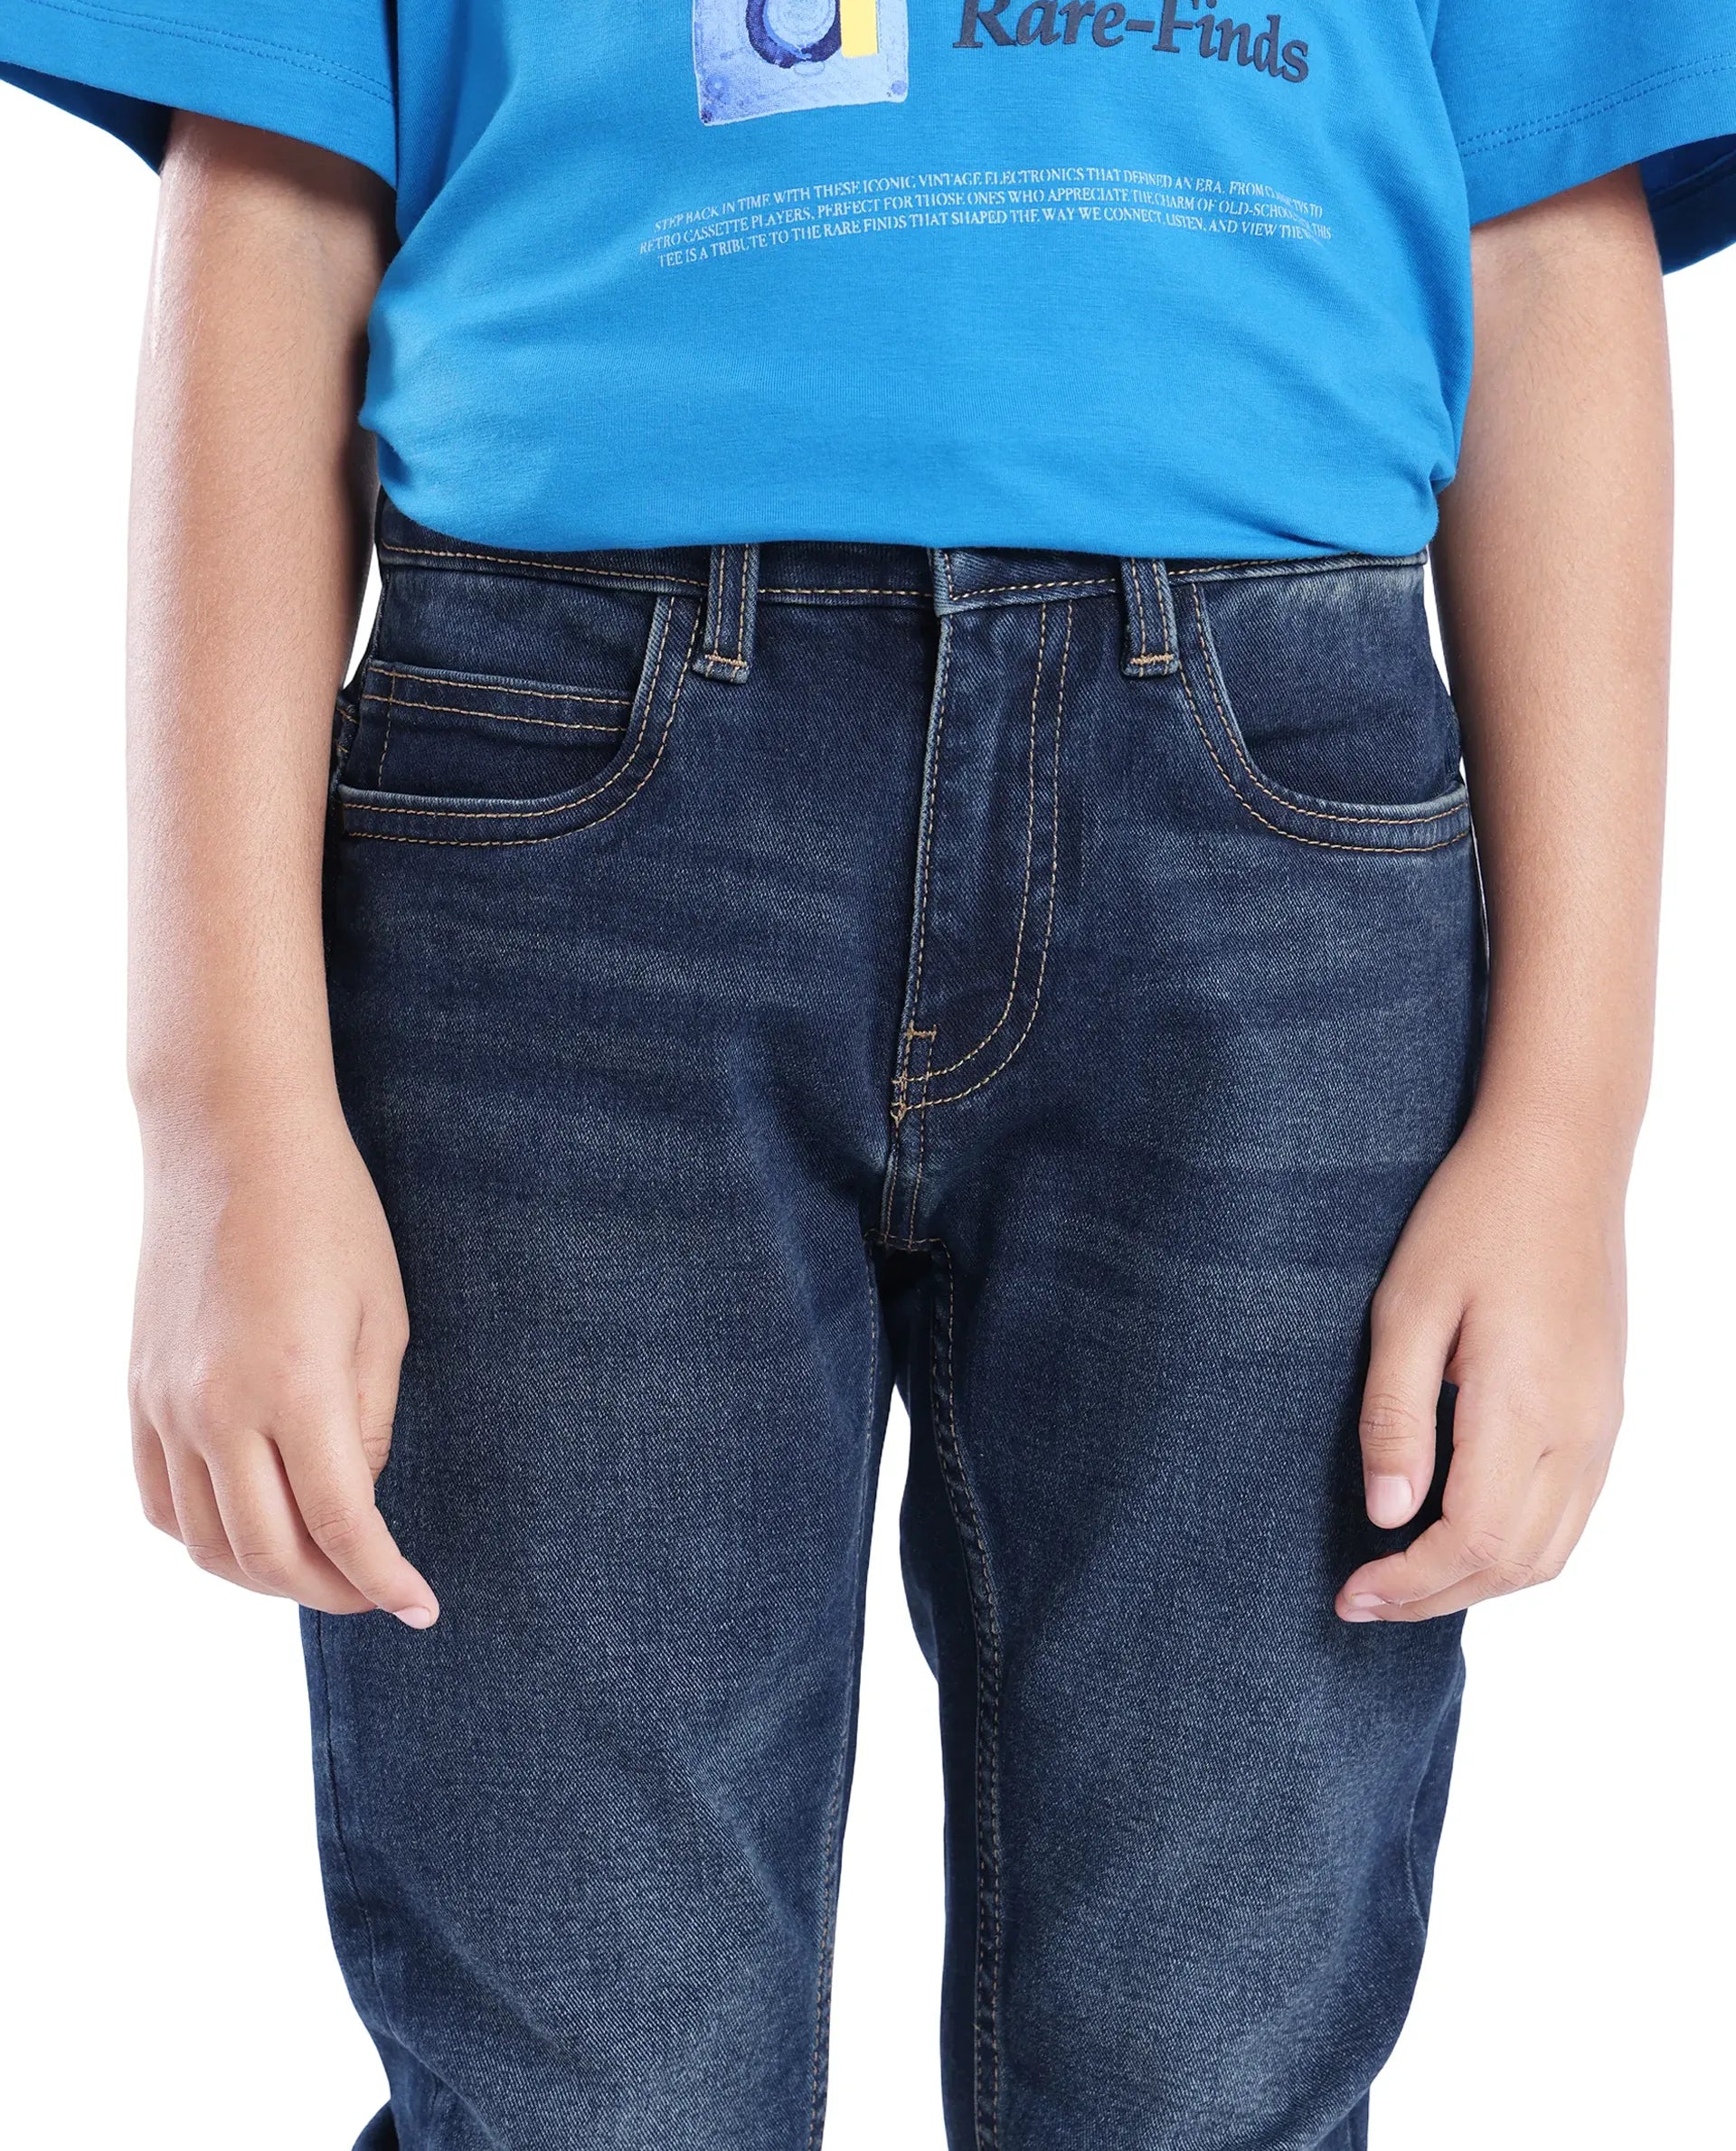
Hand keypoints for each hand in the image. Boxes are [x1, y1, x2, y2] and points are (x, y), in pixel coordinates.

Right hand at [129, 1104, 437, 1624]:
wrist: (229, 1139)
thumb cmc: (330, 1215)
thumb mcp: (382, 1317)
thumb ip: (369, 1422)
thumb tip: (354, 1498)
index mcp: (296, 1387)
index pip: (341, 1525)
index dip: (384, 1580)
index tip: (422, 1608)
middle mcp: (217, 1408)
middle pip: (268, 1554)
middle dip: (331, 1592)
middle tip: (377, 1593)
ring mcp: (166, 1404)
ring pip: (204, 1542)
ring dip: (265, 1575)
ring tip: (321, 1568)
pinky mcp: (138, 1390)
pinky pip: (160, 1500)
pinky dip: (205, 1537)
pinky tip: (252, 1527)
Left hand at [1337, 1111, 1626, 1622]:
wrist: (1560, 1159)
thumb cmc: (1472, 1220)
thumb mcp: (1406, 1309)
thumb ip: (1395, 1416)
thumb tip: (1387, 1514)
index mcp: (1524, 1410)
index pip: (1471, 1542)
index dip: (1408, 1584)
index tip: (1349, 1593)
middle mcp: (1578, 1432)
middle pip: (1515, 1564)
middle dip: (1434, 1597)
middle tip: (1361, 1600)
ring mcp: (1602, 1425)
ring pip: (1552, 1551)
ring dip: (1478, 1582)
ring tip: (1403, 1580)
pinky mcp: (1606, 1410)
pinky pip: (1572, 1513)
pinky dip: (1517, 1548)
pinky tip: (1461, 1534)